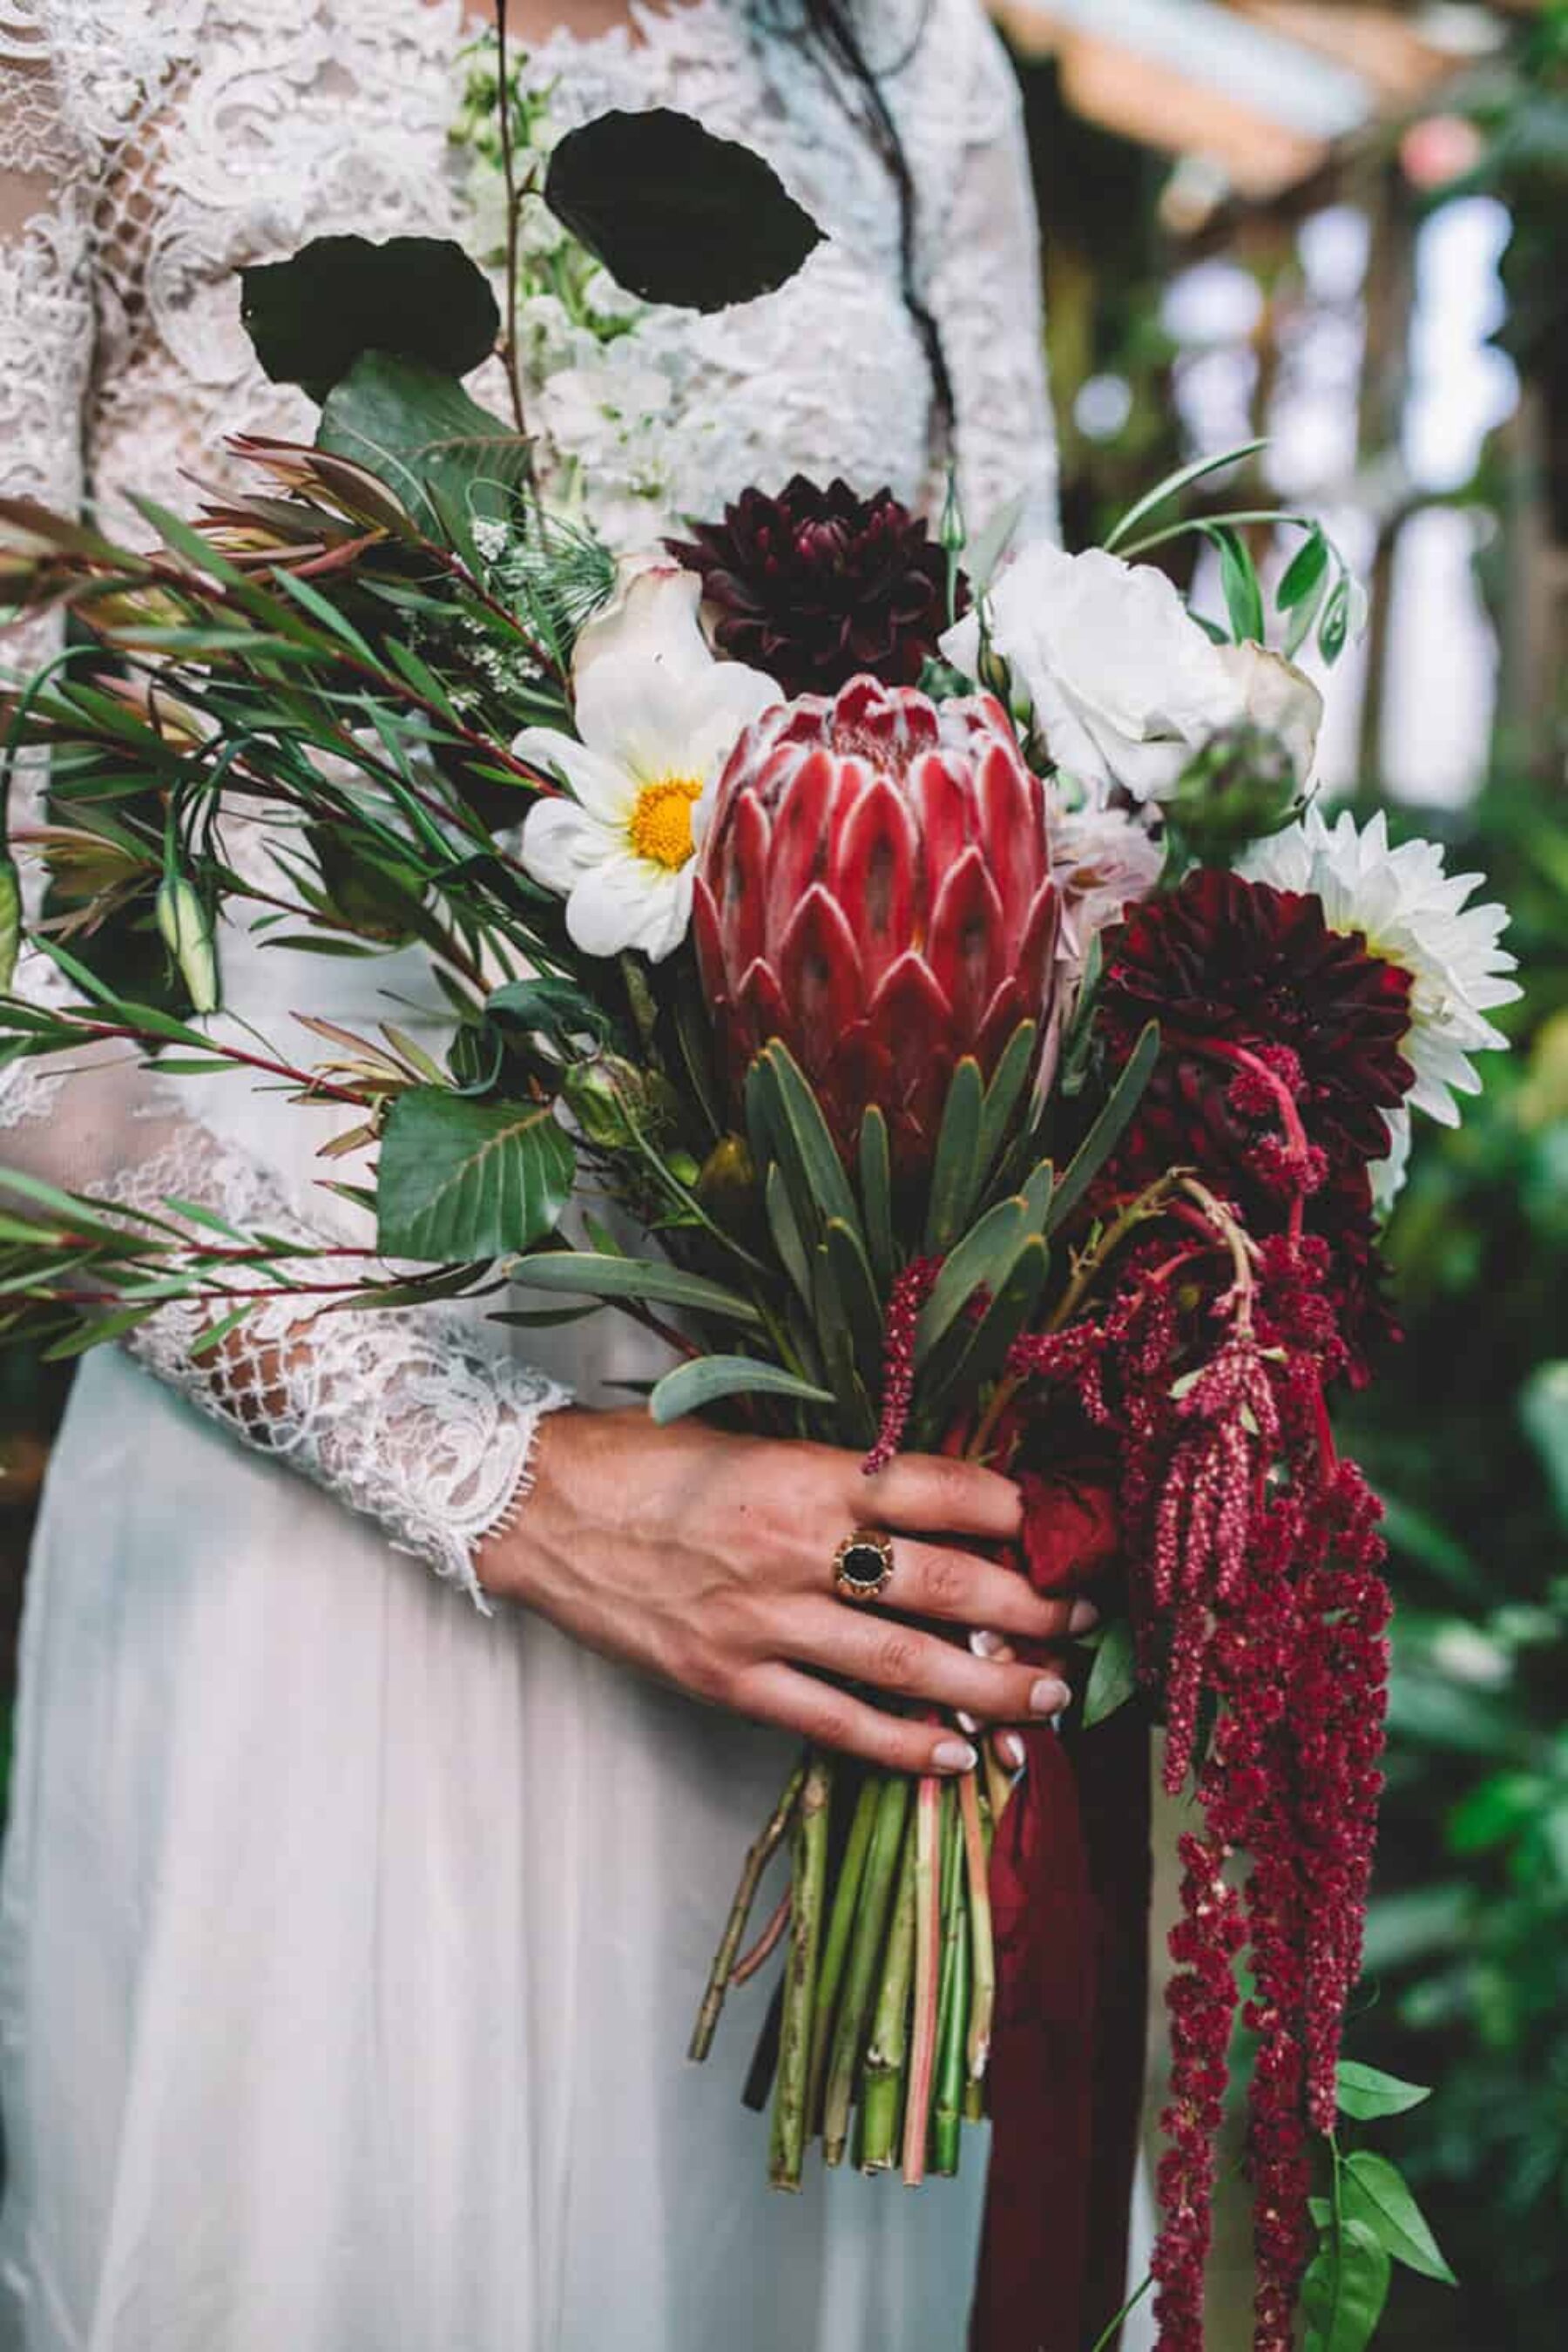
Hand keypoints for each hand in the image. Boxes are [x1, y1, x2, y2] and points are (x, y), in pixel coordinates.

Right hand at [478, 1406, 1098, 1776]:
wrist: (539, 1510)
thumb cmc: (648, 1461)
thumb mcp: (753, 1440)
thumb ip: (839, 1476)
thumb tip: (940, 1509)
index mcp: (805, 1471)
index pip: (939, 1489)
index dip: (1014, 1511)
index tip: (1062, 1526)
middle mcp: (794, 1546)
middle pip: (944, 1583)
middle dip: (1031, 1607)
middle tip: (1085, 1619)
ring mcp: (761, 1620)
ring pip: (905, 1664)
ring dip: (991, 1686)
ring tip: (1050, 1697)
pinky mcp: (728, 1679)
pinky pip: (836, 1723)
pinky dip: (903, 1745)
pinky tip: (957, 1757)